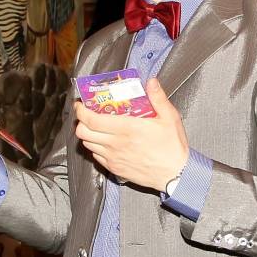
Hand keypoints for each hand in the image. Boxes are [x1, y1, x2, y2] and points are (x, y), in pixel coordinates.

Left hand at [72, 78, 188, 189]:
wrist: (176, 175)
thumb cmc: (173, 147)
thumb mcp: (170, 118)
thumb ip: (158, 98)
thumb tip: (151, 82)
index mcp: (127, 128)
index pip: (92, 120)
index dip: (81, 111)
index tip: (81, 104)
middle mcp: (116, 144)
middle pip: (83, 132)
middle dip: (81, 121)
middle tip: (87, 114)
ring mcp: (114, 158)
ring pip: (88, 144)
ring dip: (87, 134)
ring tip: (95, 126)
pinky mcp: (115, 169)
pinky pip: (96, 156)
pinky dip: (95, 147)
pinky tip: (105, 141)